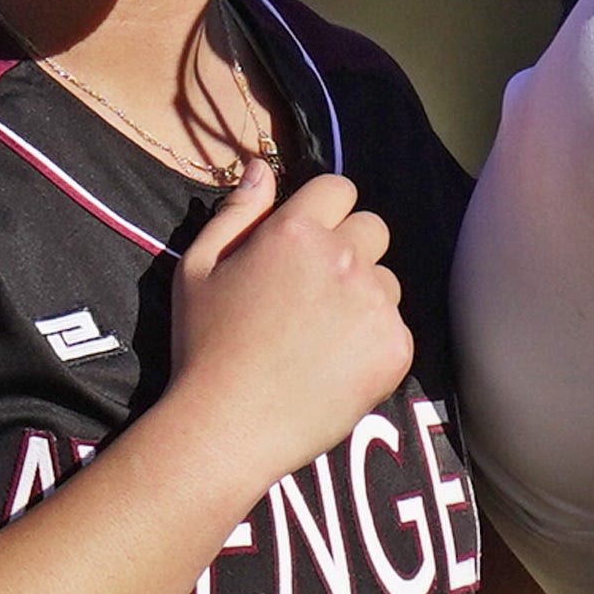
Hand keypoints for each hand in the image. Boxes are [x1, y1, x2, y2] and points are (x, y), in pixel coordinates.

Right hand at [167, 161, 414, 488]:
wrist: (229, 425)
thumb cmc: (205, 346)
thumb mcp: (198, 269)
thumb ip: (237, 212)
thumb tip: (264, 168)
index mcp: (294, 232)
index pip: (339, 188)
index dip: (324, 210)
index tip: (307, 242)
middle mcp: (343, 259)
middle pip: (372, 228)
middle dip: (348, 249)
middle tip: (312, 294)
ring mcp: (375, 304)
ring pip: (386, 279)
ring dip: (364, 296)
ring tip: (320, 337)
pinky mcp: (396, 347)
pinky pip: (396, 327)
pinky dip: (374, 341)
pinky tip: (335, 365)